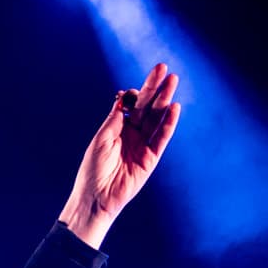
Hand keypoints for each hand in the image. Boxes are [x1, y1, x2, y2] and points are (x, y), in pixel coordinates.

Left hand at [60, 62, 180, 248]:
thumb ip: (115, 119)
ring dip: (164, 100)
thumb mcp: (101, 140)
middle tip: (164, 69)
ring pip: (156, 118)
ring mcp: (143, 145)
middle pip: (146, 107)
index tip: (133, 88)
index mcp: (117, 128)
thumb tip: (124, 99)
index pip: (131, 105)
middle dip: (154, 88)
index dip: (135, 94)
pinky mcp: (151, 158)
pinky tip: (174, 108)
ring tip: (172, 81)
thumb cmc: (93, 170)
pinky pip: (161, 138)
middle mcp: (132, 134)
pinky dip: (168, 123)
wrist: (96, 197)